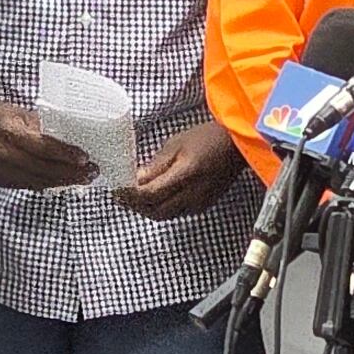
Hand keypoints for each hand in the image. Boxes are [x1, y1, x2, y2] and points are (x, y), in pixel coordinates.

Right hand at [0, 87, 99, 191]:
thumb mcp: (22, 114)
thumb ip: (43, 128)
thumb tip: (66, 139)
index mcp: (9, 133)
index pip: (44, 148)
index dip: (66, 155)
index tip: (85, 158)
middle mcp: (3, 155)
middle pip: (44, 170)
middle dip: (71, 173)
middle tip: (92, 172)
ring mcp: (1, 171)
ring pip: (39, 182)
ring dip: (63, 181)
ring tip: (83, 179)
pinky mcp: (1, 180)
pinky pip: (31, 185)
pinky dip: (49, 183)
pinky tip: (63, 181)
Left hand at [116, 118, 241, 220]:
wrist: (236, 146)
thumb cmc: (208, 138)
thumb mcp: (177, 143)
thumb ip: (156, 165)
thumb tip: (137, 180)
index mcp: (186, 175)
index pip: (150, 194)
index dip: (130, 195)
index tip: (117, 189)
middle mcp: (192, 194)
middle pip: (155, 211)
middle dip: (135, 206)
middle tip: (121, 197)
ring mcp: (199, 202)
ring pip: (165, 215)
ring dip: (147, 209)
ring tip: (133, 199)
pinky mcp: (202, 205)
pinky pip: (176, 212)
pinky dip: (161, 208)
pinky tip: (154, 198)